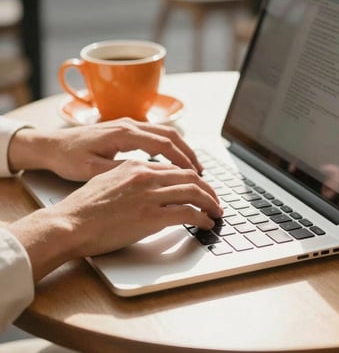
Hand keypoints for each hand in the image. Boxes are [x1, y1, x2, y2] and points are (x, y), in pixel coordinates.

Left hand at [8, 118, 202, 180]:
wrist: (52, 144)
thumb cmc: (69, 157)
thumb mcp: (92, 169)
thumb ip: (120, 171)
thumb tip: (147, 178)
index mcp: (123, 133)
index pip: (162, 144)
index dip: (181, 159)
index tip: (195, 174)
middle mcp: (129, 124)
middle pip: (169, 134)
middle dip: (188, 152)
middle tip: (201, 172)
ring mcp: (128, 124)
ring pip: (164, 132)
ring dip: (181, 148)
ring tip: (193, 166)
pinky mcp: (125, 129)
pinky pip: (155, 134)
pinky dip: (169, 146)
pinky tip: (172, 159)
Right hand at [8, 160, 222, 281]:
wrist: (69, 223)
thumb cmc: (83, 206)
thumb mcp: (107, 180)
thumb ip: (130, 178)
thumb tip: (147, 185)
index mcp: (136, 166)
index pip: (174, 168)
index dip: (192, 178)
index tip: (199, 188)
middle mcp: (146, 175)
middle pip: (190, 176)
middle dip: (208, 189)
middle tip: (215, 200)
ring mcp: (149, 195)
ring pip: (193, 191)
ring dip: (210, 203)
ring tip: (216, 212)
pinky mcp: (151, 216)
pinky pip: (187, 213)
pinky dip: (202, 218)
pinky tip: (206, 224)